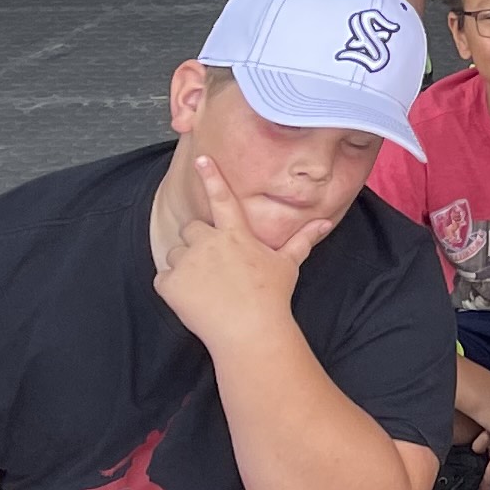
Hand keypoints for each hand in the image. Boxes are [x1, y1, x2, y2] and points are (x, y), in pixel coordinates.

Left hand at [150, 156, 327, 349]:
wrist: (248, 330)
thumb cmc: (271, 296)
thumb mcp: (288, 264)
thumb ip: (303, 239)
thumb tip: (326, 221)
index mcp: (236, 234)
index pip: (222, 197)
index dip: (212, 176)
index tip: (202, 159)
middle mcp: (208, 242)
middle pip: (191, 228)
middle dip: (198, 243)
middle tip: (214, 265)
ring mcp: (187, 262)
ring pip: (175, 252)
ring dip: (185, 264)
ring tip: (205, 285)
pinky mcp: (169, 283)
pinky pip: (163, 278)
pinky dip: (173, 287)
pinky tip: (193, 298)